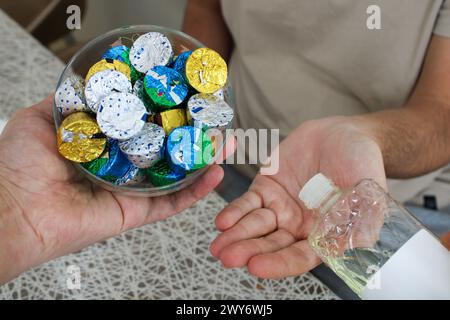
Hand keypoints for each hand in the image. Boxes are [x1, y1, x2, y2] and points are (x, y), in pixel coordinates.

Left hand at [0, 96, 226, 283]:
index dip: (164, 111)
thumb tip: (86, 82)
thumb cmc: (20, 166)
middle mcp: (121, 167)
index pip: (141, 126)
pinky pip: (172, 202)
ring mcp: (132, 190)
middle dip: (192, 134)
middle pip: (164, 150)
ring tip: (226, 141)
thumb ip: (69, 103)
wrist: (14, 210)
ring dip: (203, 159)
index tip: (184, 96)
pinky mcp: (136, 212)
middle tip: (214, 118)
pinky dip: (196, 190)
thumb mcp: (41, 119)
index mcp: (103, 145)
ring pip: (175, 175)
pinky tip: (215, 172)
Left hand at [210, 117, 386, 278]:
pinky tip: (221, 221)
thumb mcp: (367, 194)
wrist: (344, 134)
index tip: (257, 267)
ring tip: (217, 246)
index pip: (298, 257)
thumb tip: (348, 251)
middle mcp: (298, 226)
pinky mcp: (266, 188)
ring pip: (255, 225)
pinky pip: (247, 203)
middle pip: (270, 244)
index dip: (278, 263)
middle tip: (228, 258)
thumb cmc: (362, 165)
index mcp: (322, 236)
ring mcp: (280, 207)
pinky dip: (234, 212)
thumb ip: (361, 223)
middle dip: (249, 251)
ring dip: (236, 236)